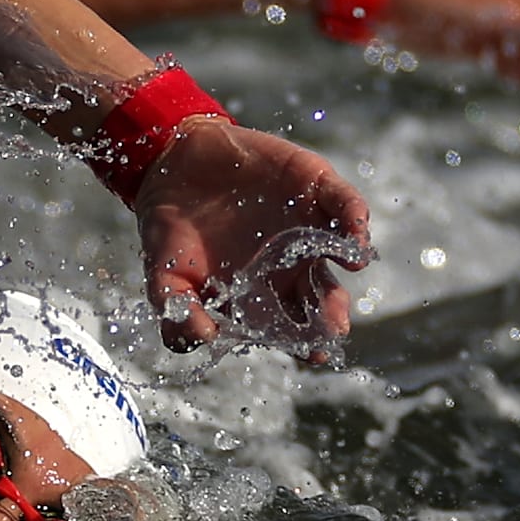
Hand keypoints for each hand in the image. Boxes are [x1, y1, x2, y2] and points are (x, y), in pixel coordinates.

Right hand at [132, 120, 373, 354]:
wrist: (169, 166)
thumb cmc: (169, 230)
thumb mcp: (165, 276)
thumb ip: (179, 310)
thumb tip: (204, 337)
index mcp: (262, 296)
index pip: (293, 328)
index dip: (306, 342)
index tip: (312, 354)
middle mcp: (292, 267)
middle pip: (323, 297)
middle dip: (332, 312)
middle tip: (333, 326)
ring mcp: (308, 228)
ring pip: (340, 252)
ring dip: (350, 260)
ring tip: (351, 268)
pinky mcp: (316, 188)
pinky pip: (344, 204)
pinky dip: (354, 217)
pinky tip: (354, 232)